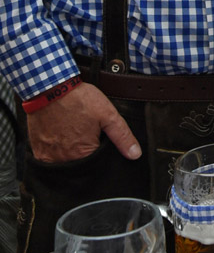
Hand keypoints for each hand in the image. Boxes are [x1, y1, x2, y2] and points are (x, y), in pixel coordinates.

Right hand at [26, 82, 141, 162]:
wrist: (50, 89)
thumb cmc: (78, 100)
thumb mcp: (108, 114)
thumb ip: (122, 136)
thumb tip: (135, 154)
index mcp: (85, 154)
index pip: (98, 162)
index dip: (99, 148)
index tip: (96, 136)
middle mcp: (66, 160)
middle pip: (81, 163)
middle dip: (85, 150)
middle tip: (82, 130)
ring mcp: (50, 157)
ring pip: (65, 161)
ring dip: (70, 151)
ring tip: (71, 131)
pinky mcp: (39, 151)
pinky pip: (50, 158)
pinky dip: (55, 150)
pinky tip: (59, 136)